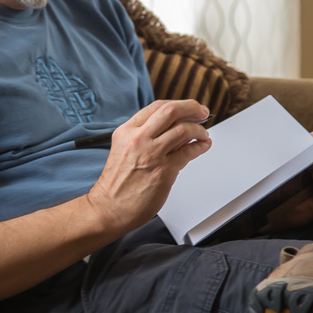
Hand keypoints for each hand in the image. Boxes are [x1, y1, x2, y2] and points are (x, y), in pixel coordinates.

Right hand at [84, 99, 212, 232]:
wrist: (109, 208)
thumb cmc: (117, 183)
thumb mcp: (124, 149)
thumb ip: (146, 136)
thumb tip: (176, 127)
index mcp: (127, 131)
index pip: (157, 107)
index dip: (179, 104)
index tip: (189, 107)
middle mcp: (138, 138)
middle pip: (171, 111)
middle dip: (192, 108)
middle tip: (202, 112)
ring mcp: (152, 154)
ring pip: (183, 130)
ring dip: (199, 130)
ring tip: (203, 135)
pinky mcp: (164, 170)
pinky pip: (189, 152)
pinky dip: (201, 147)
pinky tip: (203, 146)